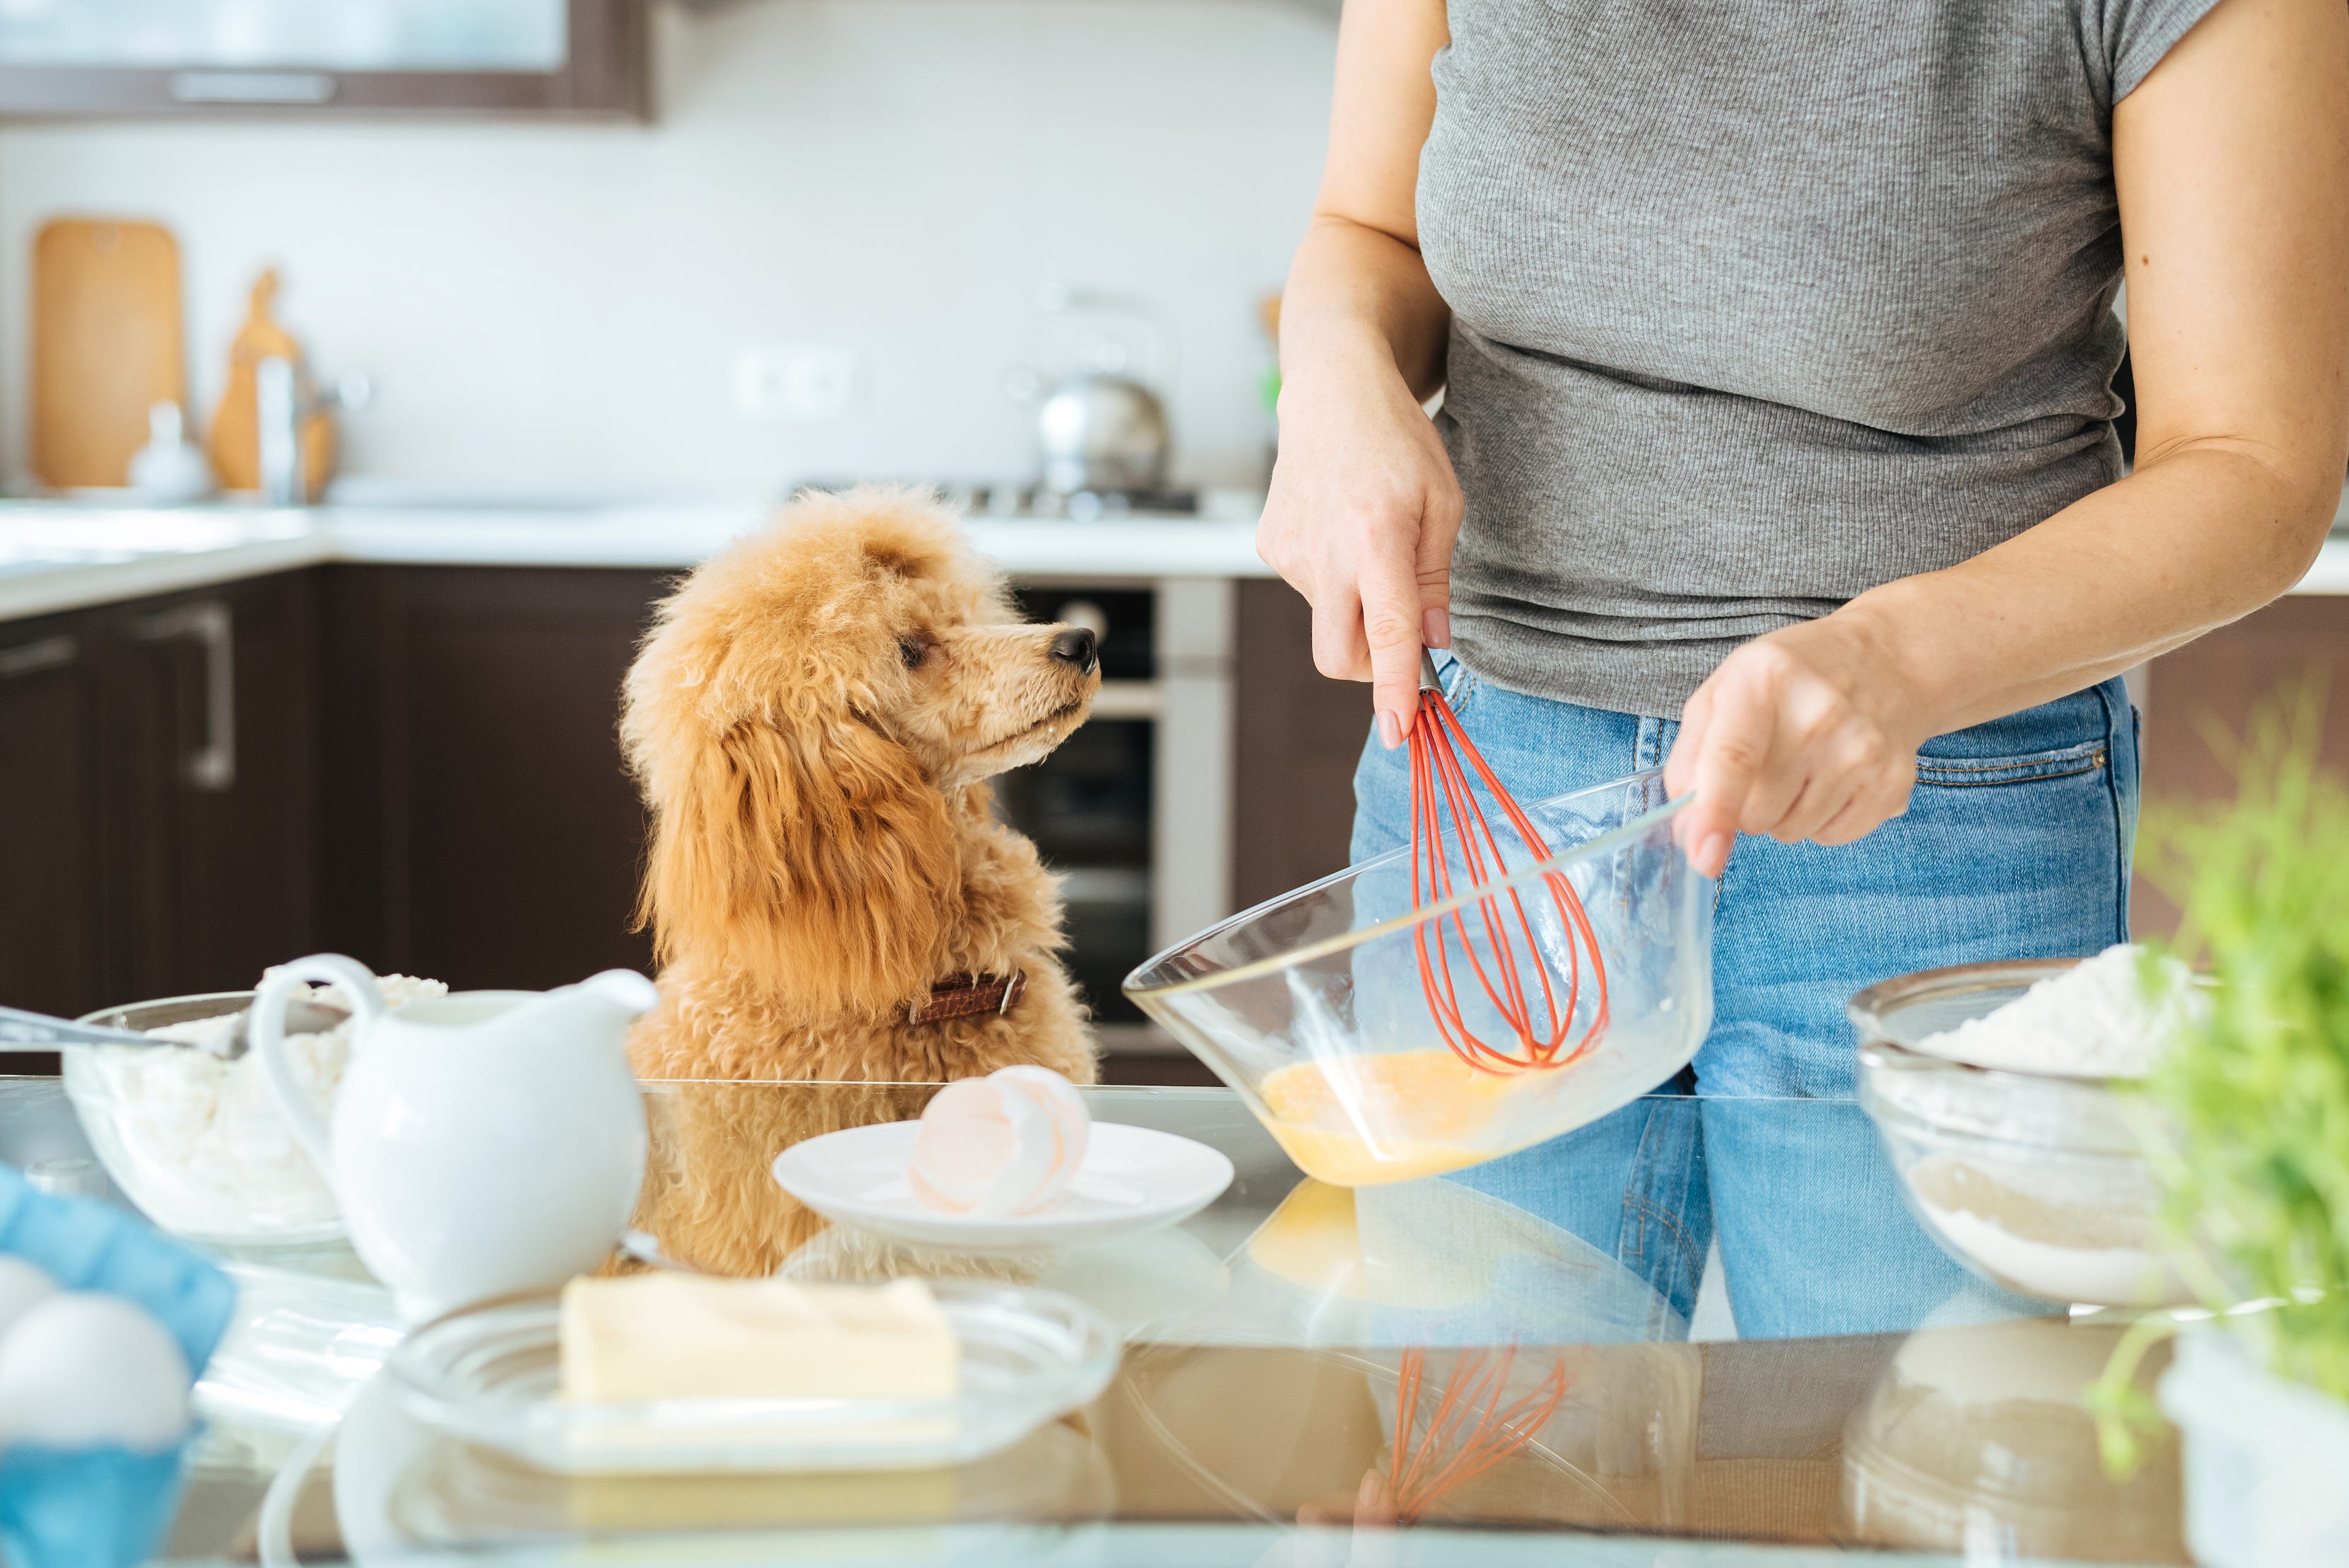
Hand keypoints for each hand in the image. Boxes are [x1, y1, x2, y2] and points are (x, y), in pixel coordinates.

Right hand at [1256, 350, 1462, 746]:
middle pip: (1337, 655)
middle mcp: (1323, 551)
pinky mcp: (1269, 547)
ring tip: (1370, 540)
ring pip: (1328, 619)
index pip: (1385, 631)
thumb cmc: (1398, 442)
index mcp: (1375, 537)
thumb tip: (1433, 642)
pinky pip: (1310, 589)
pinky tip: (1342, 529)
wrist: (1331, 392)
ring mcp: (1288, 552)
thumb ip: (1436, 578)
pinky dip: (1333, 578)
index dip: (1393, 688)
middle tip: (1401, 639)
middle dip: (1369, 670)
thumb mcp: (1443, 502)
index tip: (1399, 732)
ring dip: (1355, 604)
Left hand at [1662, 611, 1932, 879]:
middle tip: (1766, 764)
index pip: (1733, 759)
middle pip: (1756, 811)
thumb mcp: (1724, 691)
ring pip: (1790, 831)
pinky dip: (1821, 821)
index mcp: (1765, 679)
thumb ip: (1690, 757)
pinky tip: (1831, 778)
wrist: (1885, 662)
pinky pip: (1831, 837)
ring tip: (1802, 765)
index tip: (1702, 856)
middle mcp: (1819, 713)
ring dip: (1783, 813)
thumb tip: (1685, 829)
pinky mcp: (1893, 780)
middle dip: (1745, 805)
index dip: (1712, 814)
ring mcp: (1862, 748)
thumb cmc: (1789, 681)